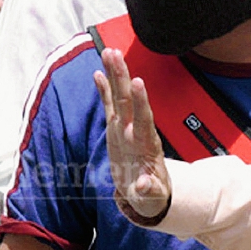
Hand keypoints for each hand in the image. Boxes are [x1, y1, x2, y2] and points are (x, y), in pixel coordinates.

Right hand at [93, 48, 171, 222]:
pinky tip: (99, 71)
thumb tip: (145, 185)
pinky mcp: (116, 130)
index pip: (144, 119)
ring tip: (108, 51)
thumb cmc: (151, 195)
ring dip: (115, 75)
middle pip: (130, 100)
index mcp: (146, 146)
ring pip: (119, 98)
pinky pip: (110, 106)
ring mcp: (126, 129)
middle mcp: (137, 132)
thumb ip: (149, 191)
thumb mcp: (151, 198)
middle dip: (123, 77)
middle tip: (116, 53)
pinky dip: (105, 90)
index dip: (140, 101)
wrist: (147, 193)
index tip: (137, 81)